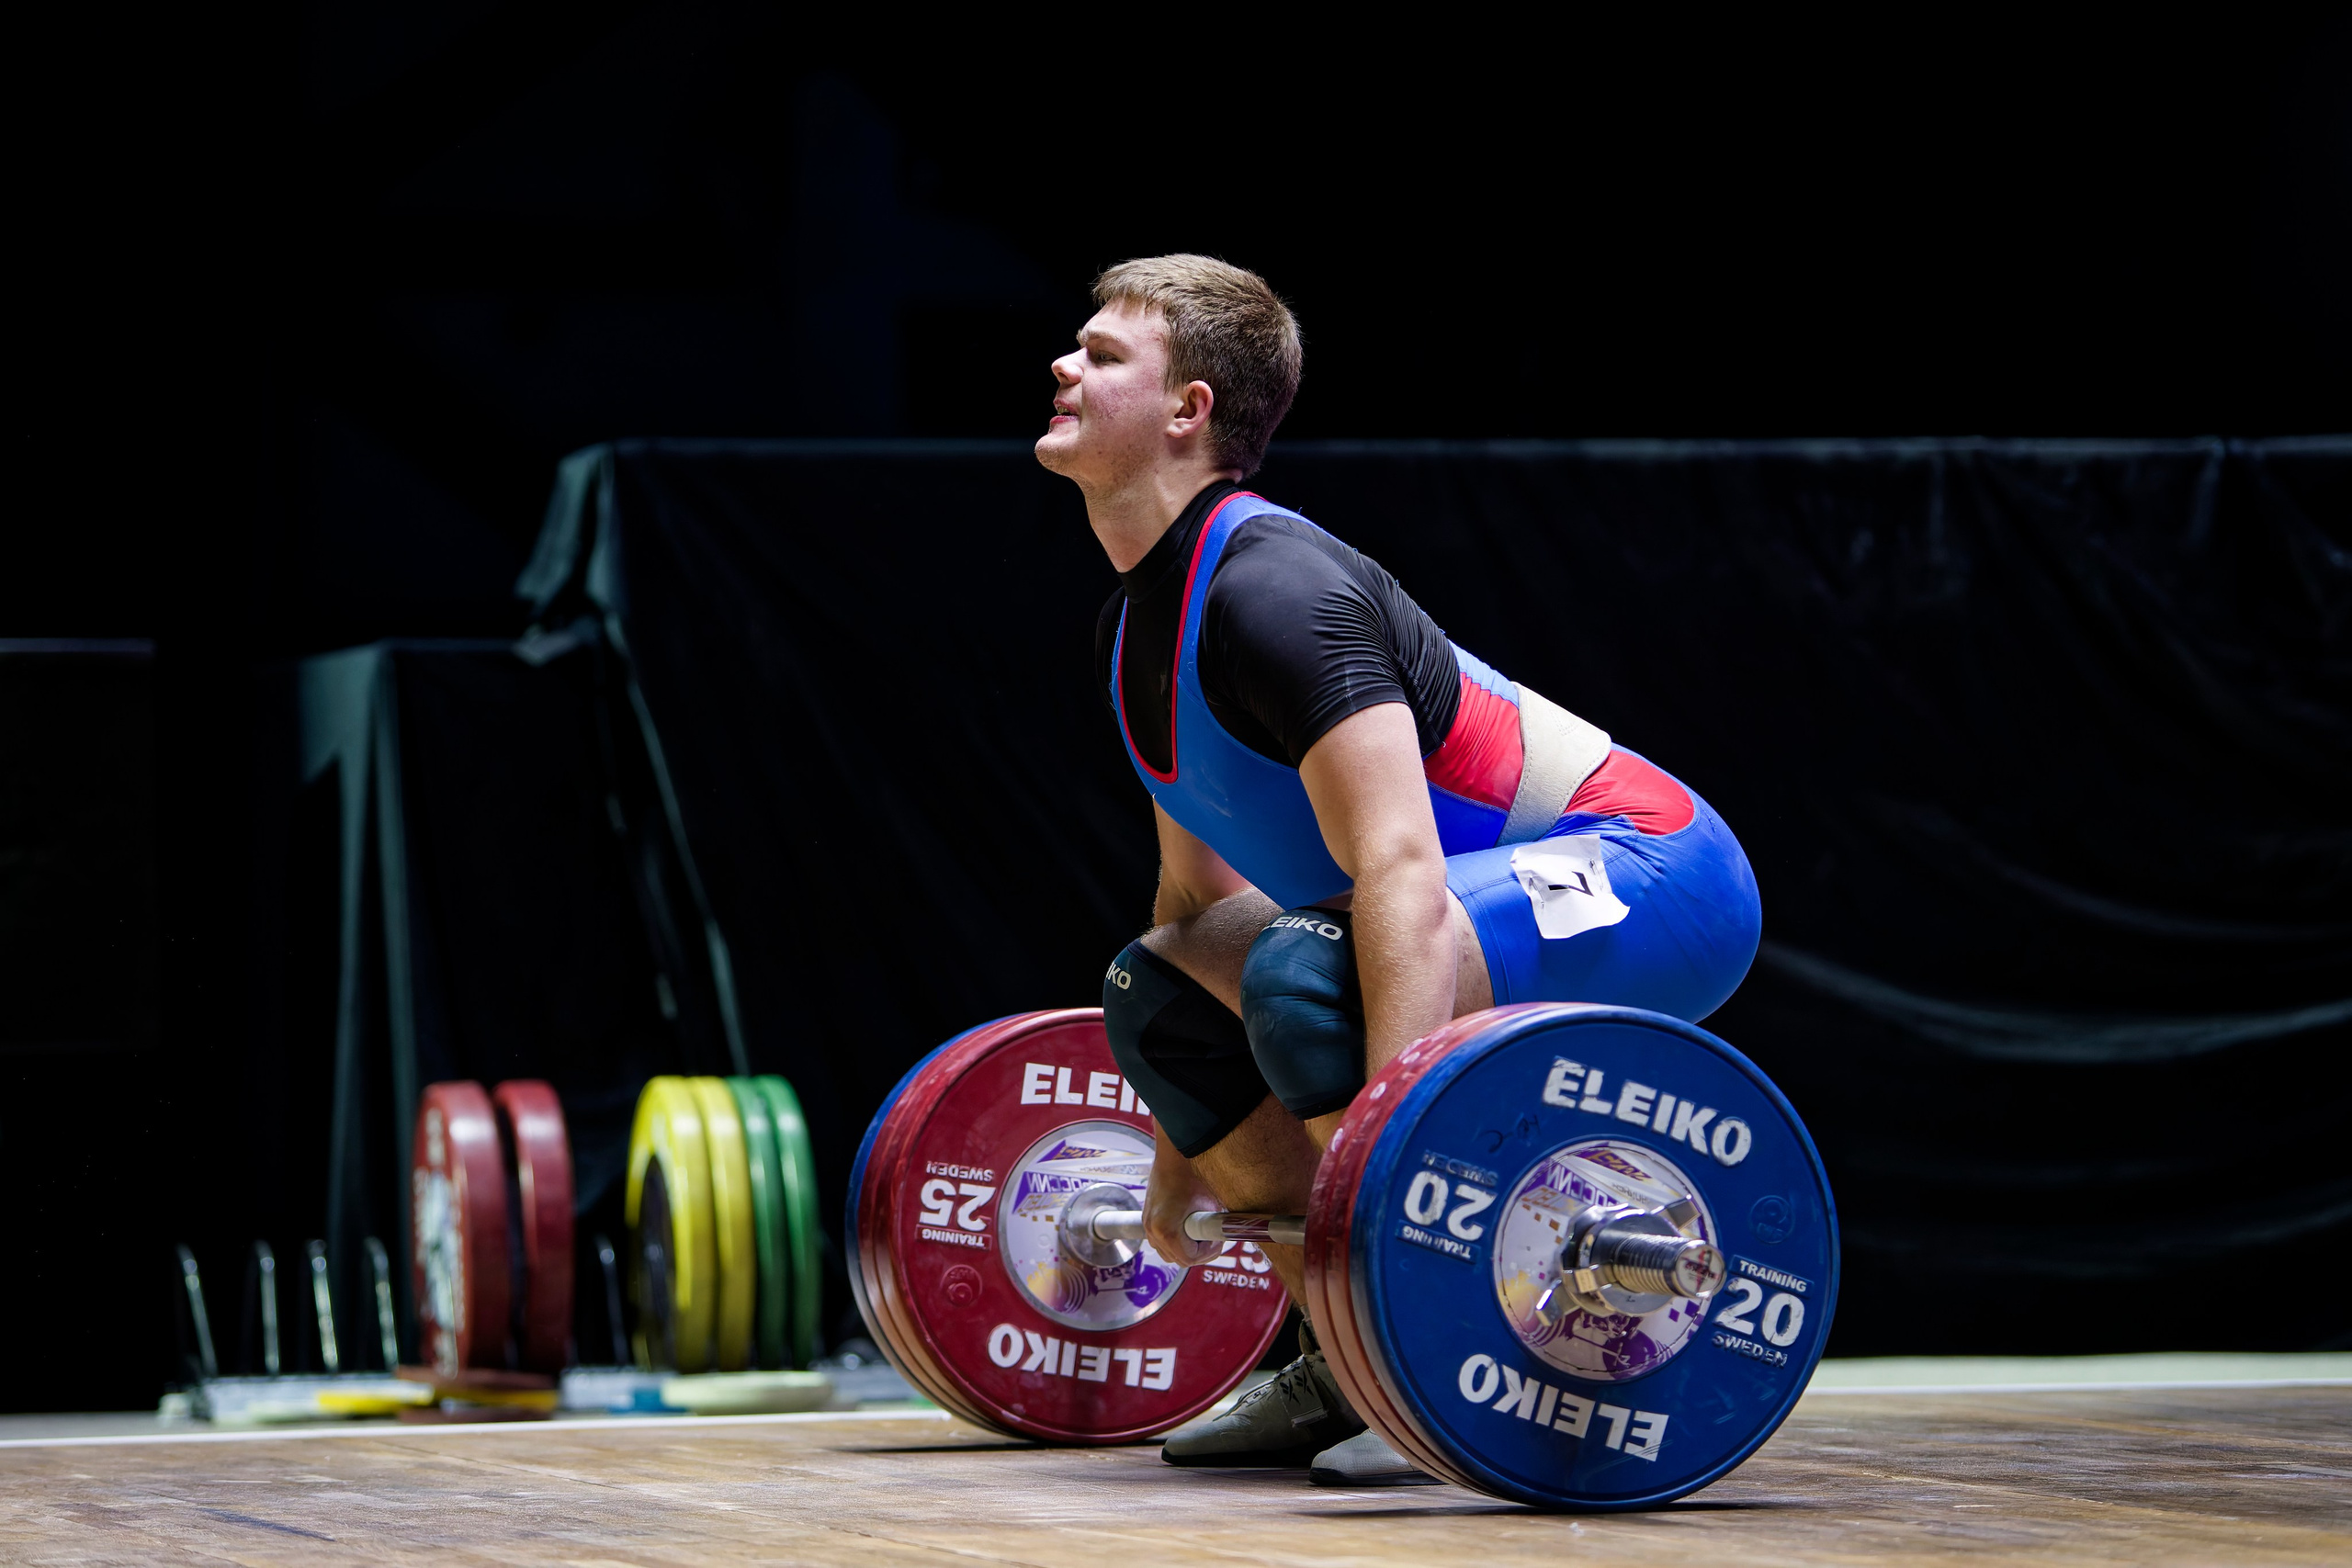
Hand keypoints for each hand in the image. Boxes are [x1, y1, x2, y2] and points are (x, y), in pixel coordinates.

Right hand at [1145, 1126, 1225, 1266]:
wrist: (1175, 1150)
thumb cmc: (1194, 1172)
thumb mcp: (1212, 1203)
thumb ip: (1217, 1225)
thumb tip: (1231, 1234)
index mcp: (1167, 1230)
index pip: (1190, 1258)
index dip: (1208, 1252)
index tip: (1218, 1240)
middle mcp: (1152, 1230)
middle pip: (1177, 1259)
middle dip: (1198, 1251)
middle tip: (1212, 1238)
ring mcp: (1147, 1223)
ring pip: (1167, 1251)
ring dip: (1186, 1246)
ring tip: (1201, 1229)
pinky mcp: (1146, 1216)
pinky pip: (1160, 1239)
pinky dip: (1175, 1237)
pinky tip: (1188, 1223)